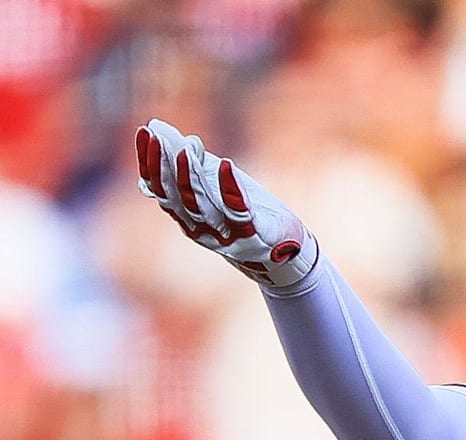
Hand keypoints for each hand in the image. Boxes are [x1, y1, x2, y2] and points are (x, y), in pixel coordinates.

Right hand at [135, 119, 318, 287]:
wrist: (286, 252)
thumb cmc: (247, 214)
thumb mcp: (216, 183)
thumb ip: (190, 160)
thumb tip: (157, 126)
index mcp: (187, 216)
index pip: (159, 188)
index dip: (149, 161)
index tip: (145, 132)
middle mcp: (200, 229)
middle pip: (173, 198)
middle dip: (162, 167)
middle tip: (157, 137)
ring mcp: (225, 234)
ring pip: (199, 207)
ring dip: (189, 177)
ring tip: (185, 149)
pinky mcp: (252, 235)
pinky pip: (238, 212)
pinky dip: (230, 188)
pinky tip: (225, 164)